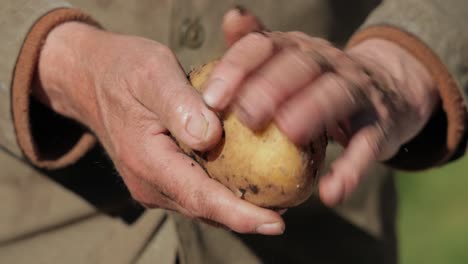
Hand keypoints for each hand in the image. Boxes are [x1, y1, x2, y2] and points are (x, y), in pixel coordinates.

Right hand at [34, 20, 283, 234]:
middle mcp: (148, 182)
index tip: (275, 224)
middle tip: (289, 210)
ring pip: (201, 204)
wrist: (90, 79)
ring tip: (277, 200)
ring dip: (237, 208)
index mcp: (147, 159)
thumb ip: (180, 105)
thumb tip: (212, 138)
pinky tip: (247, 183)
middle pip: (205, 208)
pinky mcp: (158, 178)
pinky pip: (194, 192)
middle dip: (247, 216)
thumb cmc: (123, 70)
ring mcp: (152, 184)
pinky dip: (222, 194)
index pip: (199, 196)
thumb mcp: (152, 74)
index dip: (239, 214)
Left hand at [202, 31, 438, 205]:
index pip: (264, 45)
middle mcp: (326, 62)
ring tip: (290, 133)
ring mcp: (356, 90)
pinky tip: (331, 192)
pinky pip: (367, 145)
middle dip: (271, 87)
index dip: (237, 67)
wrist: (384, 88)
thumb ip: (255, 45)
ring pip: (336, 94)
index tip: (212, 99)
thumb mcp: (288, 58)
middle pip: (299, 66)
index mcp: (295, 48)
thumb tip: (231, 17)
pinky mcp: (378, 124)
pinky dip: (351, 169)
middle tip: (247, 116)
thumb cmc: (317, 79)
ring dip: (312, 112)